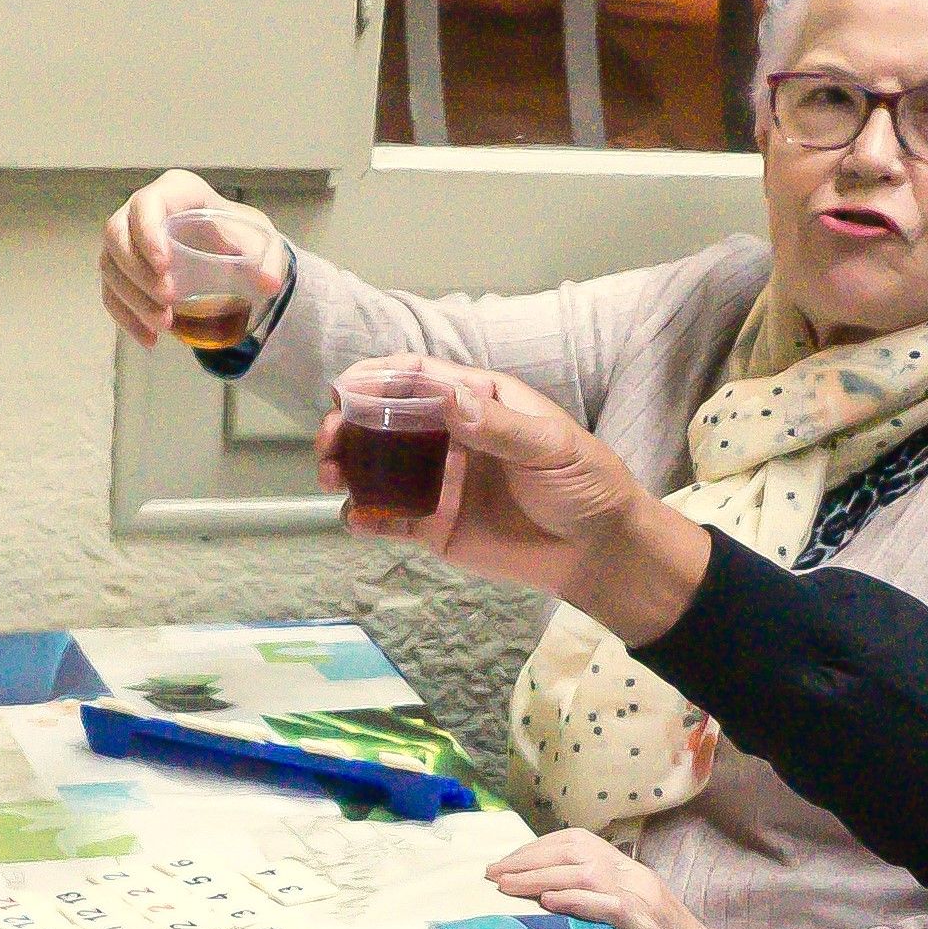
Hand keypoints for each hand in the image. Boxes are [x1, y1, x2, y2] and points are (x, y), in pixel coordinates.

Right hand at [98, 169, 286, 345]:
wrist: (229, 251)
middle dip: (137, 272)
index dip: (147, 232)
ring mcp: (127, 240)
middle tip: (169, 299)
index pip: (147, 204)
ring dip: (132, 299)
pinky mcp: (122, 269)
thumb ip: (267, 260)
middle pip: (117, 235)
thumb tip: (268, 284)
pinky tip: (149, 339)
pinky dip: (126, 318)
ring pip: (110, 266)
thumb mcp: (261, 242)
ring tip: (164, 324)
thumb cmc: (239, 235)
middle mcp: (142, 210)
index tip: (164, 265)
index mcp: (176, 192)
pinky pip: (110, 292)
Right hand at [328, 357, 713, 641]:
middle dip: (348, 423)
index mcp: (477, 402)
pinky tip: (356, 517)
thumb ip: (499, 426)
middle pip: (384, 419)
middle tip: (329, 438)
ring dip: (346, 465)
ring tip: (331, 476)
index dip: (378, 377)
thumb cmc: (585, 484)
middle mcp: (449, 436)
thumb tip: (450, 399)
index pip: (418, 378)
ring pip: (377, 466)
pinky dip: (364, 515)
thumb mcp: (551, 448)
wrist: (597, 551)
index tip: (346, 388)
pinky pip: (388, 517)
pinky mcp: (433, 525)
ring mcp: (438, 481)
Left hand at [488, 827, 787, 928]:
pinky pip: (606, 903)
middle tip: (493, 874)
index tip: (505, 864)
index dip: (536, 848)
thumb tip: (546, 901)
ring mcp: (641, 896)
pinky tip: (547, 903)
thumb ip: (596, 903)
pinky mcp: (645, 922)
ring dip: (538, 876)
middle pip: (573, 849)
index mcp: (628, 870)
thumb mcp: (627, 920)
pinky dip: (574, 900)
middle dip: (528, 859)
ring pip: (582, 871)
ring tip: (506, 887)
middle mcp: (634, 875)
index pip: (576, 841)